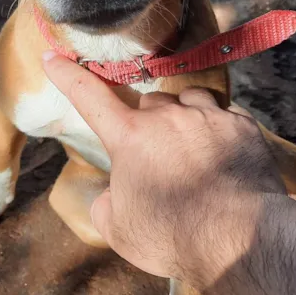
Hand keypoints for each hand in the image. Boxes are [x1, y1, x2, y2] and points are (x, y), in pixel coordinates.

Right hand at [42, 52, 284, 284]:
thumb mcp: (117, 229)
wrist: (240, 238)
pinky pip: (224, 115)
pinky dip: (218, 131)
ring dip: (183, 118)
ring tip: (192, 151)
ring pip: (187, 100)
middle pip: (148, 102)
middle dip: (146, 122)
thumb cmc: (172, 236)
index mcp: (129, 137)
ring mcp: (208, 116)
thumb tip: (114, 191)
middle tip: (156, 157)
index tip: (52, 57)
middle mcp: (167, 116)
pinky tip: (222, 158)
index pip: (88, 95)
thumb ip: (107, 201)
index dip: (67, 75)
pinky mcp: (243, 126)